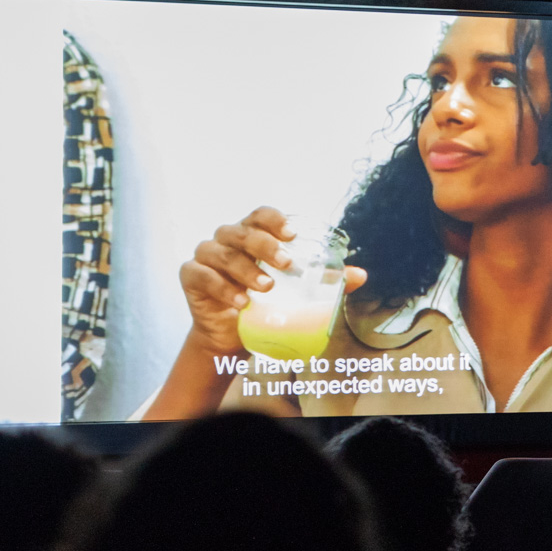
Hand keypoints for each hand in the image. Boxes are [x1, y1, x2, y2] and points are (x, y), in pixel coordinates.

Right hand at [178, 207, 367, 354]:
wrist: (233, 335)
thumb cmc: (266, 304)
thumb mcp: (296, 292)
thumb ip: (326, 281)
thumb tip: (360, 275)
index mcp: (252, 235)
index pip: (260, 215)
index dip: (274, 220)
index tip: (292, 234)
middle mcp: (226, 240)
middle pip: (241, 232)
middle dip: (264, 245)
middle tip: (286, 265)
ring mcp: (206, 256)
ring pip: (222, 253)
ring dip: (245, 269)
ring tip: (266, 287)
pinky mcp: (190, 276)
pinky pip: (203, 276)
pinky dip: (222, 288)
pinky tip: (241, 302)